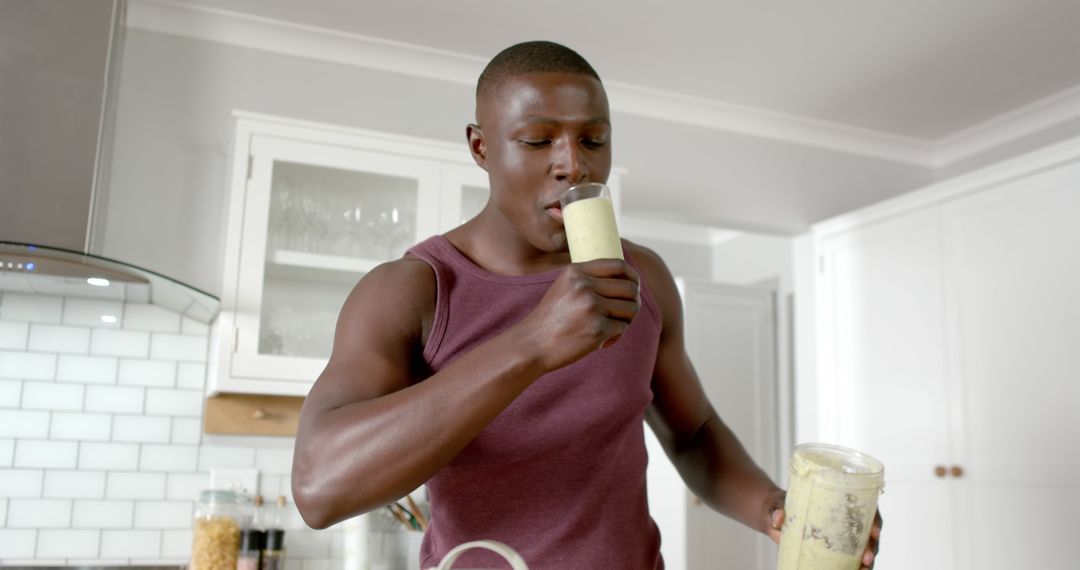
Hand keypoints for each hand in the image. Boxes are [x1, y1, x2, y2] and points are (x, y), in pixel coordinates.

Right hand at [519, 258, 639, 371]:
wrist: (531, 344)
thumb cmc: (550, 319)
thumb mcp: (565, 288)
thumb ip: (589, 280)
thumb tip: (629, 281)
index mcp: (576, 271)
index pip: (618, 265)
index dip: (632, 276)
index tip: (634, 286)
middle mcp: (584, 285)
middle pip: (629, 288)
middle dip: (632, 302)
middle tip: (625, 314)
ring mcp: (591, 306)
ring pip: (631, 308)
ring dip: (627, 320)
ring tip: (612, 328)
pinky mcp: (597, 328)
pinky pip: (622, 328)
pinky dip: (616, 336)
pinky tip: (601, 342)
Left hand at [766, 497, 883, 569]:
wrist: (773, 516)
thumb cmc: (779, 505)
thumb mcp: (777, 504)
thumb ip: (777, 509)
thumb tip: (778, 518)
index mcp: (838, 500)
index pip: (865, 507)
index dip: (875, 519)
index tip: (874, 531)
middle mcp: (844, 519)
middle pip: (868, 532)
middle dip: (872, 545)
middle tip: (867, 556)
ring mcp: (840, 536)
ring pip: (863, 548)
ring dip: (867, 559)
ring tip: (863, 568)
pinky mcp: (833, 550)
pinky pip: (850, 559)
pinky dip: (855, 567)